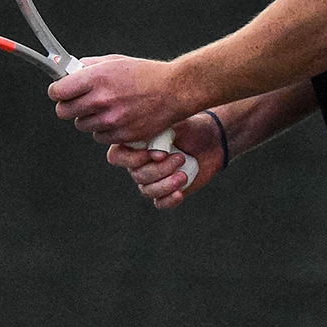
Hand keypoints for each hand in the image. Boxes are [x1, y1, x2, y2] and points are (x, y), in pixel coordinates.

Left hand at [45, 54, 188, 145]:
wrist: (175, 91)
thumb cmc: (146, 74)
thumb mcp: (116, 61)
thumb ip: (88, 66)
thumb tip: (67, 71)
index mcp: (97, 78)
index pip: (57, 92)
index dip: (57, 91)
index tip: (61, 91)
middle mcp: (101, 100)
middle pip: (63, 112)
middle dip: (68, 106)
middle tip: (79, 101)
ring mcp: (111, 120)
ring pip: (81, 125)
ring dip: (88, 118)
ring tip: (105, 108)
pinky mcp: (121, 135)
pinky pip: (99, 137)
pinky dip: (104, 130)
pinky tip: (117, 118)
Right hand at [106, 113, 225, 208]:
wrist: (210, 141)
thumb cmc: (188, 129)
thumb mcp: (172, 123)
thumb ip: (156, 130)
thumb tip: (150, 144)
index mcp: (134, 145)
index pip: (116, 157)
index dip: (133, 159)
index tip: (158, 154)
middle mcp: (138, 163)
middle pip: (137, 175)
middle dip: (160, 169)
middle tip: (180, 158)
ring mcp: (150, 180)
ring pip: (147, 190)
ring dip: (166, 184)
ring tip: (184, 175)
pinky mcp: (165, 192)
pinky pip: (159, 203)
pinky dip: (168, 200)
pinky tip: (180, 193)